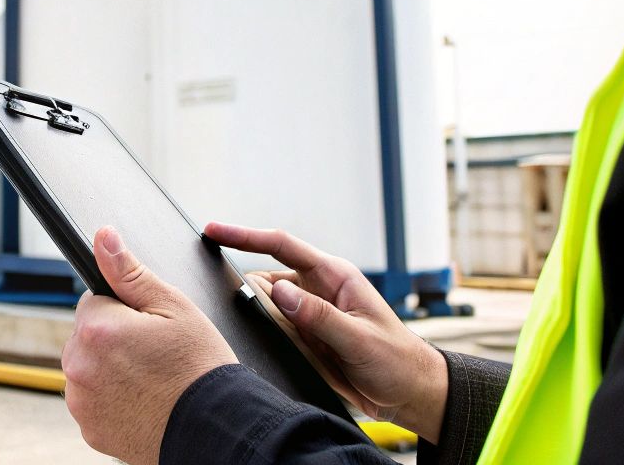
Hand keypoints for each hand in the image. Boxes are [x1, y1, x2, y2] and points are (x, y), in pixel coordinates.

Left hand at [61, 225, 236, 464]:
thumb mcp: (173, 306)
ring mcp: (82, 401)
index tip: (148, 328)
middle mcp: (80, 365)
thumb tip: (103, 238)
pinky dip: (111, 400)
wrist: (215, 428)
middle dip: (113, 339)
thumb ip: (129, 271)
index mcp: (97, 328)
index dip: (124, 310)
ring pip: (89, 369)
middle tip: (153, 354)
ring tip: (150, 380)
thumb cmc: (200, 367)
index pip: (93, 301)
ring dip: (109, 369)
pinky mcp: (89, 429)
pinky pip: (93, 402)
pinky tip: (142, 401)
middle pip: (87, 336)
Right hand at [207, 221, 448, 440]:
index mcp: (333, 276)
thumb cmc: (396, 360)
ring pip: (267, 308)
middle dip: (252, 296)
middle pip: (267, 280)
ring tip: (296, 347)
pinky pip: (275, 331)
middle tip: (268, 325)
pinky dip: (271, 339)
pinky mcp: (306, 336)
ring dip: (264, 322)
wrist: (410, 393)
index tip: (213, 231)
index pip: (281, 246)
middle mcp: (318, 289)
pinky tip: (286, 355)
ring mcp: (311, 313)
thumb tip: (279, 292)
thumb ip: (318, 316)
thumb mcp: (359, 338)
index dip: (244, 236)